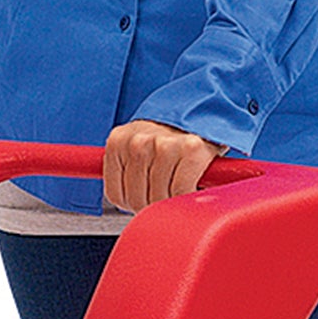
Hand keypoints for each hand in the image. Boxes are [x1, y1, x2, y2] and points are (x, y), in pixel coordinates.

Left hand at [101, 120, 223, 212]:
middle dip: (151, 204)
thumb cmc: (168, 138)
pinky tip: (189, 186)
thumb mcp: (136, 149)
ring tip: (176, 188)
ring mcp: (163, 145)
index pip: (115, 195)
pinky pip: (181, 191)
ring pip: (158, 197)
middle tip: (163, 193)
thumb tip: (125, 202)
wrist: (202, 113)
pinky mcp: (189, 149)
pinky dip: (186, 195)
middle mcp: (138, 142)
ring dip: (169, 201)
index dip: (131, 204)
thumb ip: (126, 171)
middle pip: (136, 199)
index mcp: (118, 141)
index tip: (145, 197)